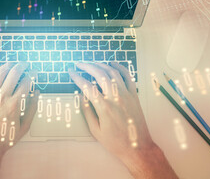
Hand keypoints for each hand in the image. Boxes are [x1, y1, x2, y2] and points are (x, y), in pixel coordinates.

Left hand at [0, 62, 38, 178]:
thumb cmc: (4, 138)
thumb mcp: (25, 126)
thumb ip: (33, 107)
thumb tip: (36, 93)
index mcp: (15, 104)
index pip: (26, 81)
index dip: (32, 74)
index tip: (34, 72)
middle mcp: (2, 97)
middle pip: (14, 72)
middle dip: (22, 65)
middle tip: (25, 64)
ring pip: (0, 72)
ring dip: (9, 65)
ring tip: (13, 63)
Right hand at [69, 62, 177, 178]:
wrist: (137, 147)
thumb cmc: (116, 142)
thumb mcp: (96, 130)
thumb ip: (87, 111)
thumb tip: (82, 96)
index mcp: (104, 107)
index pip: (87, 86)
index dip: (77, 77)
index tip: (71, 72)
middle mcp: (116, 98)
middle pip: (100, 75)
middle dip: (87, 66)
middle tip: (79, 64)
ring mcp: (126, 95)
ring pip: (113, 73)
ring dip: (101, 65)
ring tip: (92, 63)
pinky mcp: (134, 95)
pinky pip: (128, 77)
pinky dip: (120, 67)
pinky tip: (113, 63)